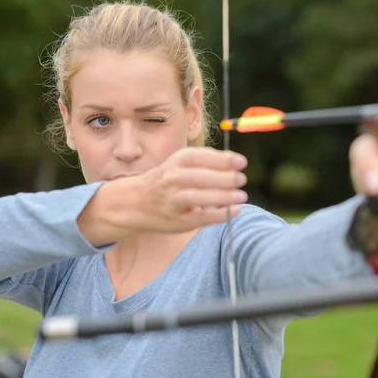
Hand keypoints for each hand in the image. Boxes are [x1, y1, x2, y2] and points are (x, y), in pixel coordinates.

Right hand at [132, 147, 248, 233]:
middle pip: (200, 177)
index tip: (241, 162)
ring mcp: (173, 200)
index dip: (222, 160)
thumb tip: (236, 161)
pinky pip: (199, 217)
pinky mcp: (177, 220)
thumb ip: (206, 161)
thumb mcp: (180, 163)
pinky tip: (234, 211)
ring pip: (197, 197)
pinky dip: (218, 215)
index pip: (200, 158)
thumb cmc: (166, 180)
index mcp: (176, 161)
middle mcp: (172, 179)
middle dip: (224, 178)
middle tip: (242, 179)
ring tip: (241, 196)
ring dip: (221, 196)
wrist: (135, 202)